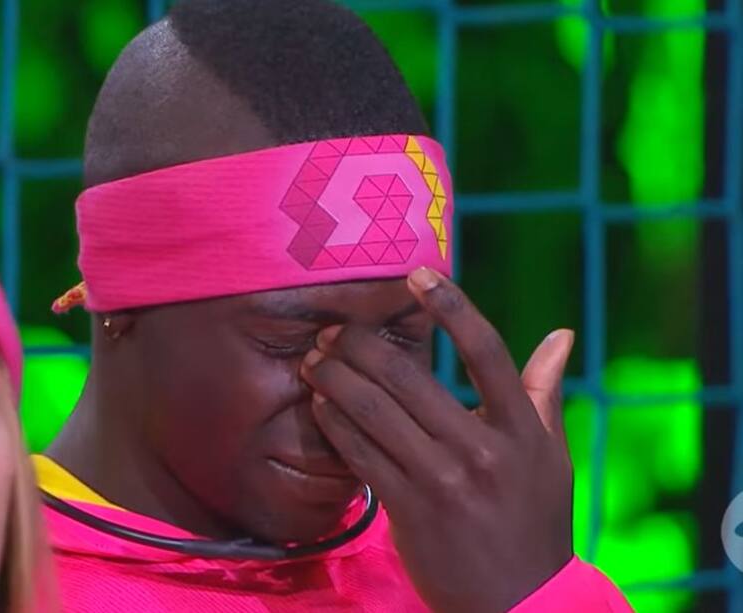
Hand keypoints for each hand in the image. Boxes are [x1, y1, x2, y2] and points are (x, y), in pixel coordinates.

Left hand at [300, 267, 574, 612]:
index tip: (416, 274)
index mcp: (523, 428)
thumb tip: (562, 334)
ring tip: (313, 360)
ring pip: (374, 411)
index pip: (487, 351)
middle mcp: (483, 449)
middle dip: (359, 346)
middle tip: (332, 331)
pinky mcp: (409, 509)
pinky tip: (319, 404)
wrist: (519, 602)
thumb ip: (545, 392)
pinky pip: (360, 453)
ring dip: (334, 378)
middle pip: (408, 376)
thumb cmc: (535, 520)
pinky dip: (334, 423)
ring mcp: (444, 480)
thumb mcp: (552, 456)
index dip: (451, 306)